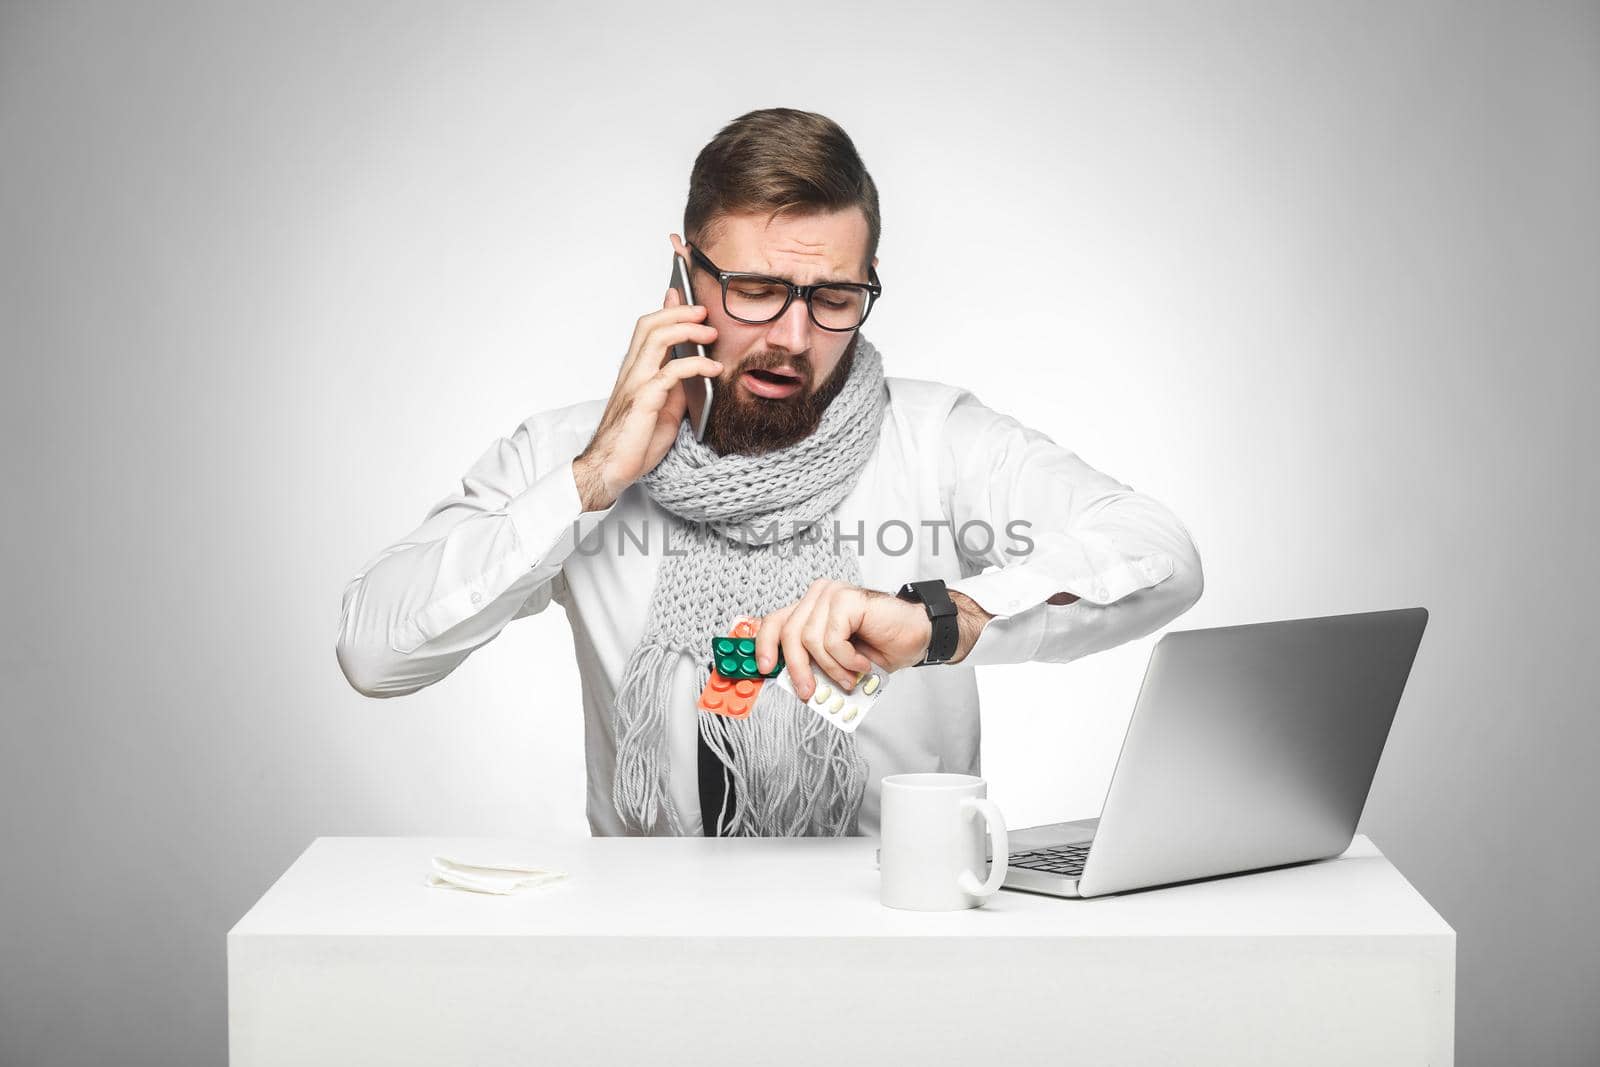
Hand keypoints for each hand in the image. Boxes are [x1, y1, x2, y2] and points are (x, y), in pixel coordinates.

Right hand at [572, 233, 721, 511]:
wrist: (610, 471)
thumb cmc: (636, 440)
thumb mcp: (667, 406)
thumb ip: (678, 382)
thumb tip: (699, 365)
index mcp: (636, 370)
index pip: (649, 325)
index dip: (667, 304)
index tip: (685, 286)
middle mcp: (632, 371)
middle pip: (651, 324)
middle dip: (680, 312)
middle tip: (705, 313)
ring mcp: (635, 385)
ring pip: (655, 340)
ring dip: (686, 331)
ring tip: (710, 335)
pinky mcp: (642, 403)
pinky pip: (668, 374)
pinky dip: (694, 366)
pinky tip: (712, 369)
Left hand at [753, 580, 994, 700]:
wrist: (918, 637)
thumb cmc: (880, 648)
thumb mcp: (836, 660)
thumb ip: (812, 662)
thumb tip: (788, 680)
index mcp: (811, 608)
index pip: (774, 622)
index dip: (763, 645)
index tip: (764, 668)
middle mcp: (817, 596)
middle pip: (787, 633)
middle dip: (796, 669)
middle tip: (808, 692)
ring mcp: (832, 594)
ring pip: (809, 639)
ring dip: (831, 667)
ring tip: (850, 676)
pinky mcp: (846, 598)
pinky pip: (831, 638)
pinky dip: (845, 659)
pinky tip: (862, 663)